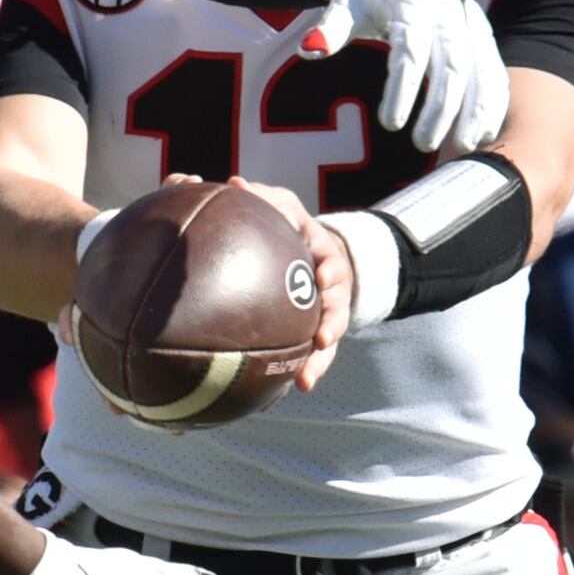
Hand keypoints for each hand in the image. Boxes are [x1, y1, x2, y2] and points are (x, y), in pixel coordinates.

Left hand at [228, 175, 354, 384]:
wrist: (308, 252)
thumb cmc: (288, 225)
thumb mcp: (282, 206)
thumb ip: (262, 198)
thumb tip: (235, 183)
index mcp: (322, 253)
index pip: (332, 261)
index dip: (331, 273)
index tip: (323, 281)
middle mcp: (330, 283)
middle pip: (338, 306)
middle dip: (332, 322)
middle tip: (322, 338)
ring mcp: (325, 309)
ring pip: (328, 337)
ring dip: (319, 359)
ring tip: (306, 380)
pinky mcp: (317, 330)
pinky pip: (312, 355)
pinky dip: (305, 371)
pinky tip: (289, 391)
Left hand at [298, 0, 505, 153]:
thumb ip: (331, 27)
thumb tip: (310, 51)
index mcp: (412, 1)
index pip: (410, 48)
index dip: (402, 88)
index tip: (389, 124)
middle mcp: (448, 12)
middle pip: (452, 63)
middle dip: (442, 107)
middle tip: (424, 144)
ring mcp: (469, 25)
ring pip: (481, 69)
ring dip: (475, 110)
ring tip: (463, 146)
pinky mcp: (481, 37)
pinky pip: (494, 71)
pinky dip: (493, 103)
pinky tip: (485, 134)